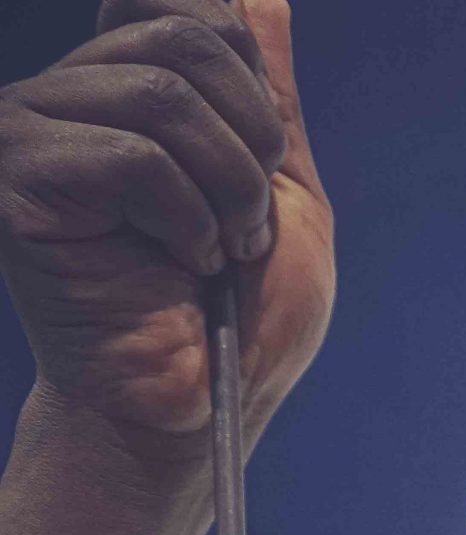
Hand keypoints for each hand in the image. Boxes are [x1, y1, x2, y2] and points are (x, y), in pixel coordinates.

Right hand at [0, 0, 332, 456]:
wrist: (201, 404)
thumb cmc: (240, 317)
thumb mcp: (280, 187)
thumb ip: (264, 88)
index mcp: (127, 87)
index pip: (184, 3)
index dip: (245, 69)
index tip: (258, 156)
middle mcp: (69, 94)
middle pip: (188, 37)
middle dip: (253, 141)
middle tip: (245, 223)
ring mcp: (33, 130)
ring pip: (164, 93)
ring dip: (228, 188)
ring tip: (217, 250)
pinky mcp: (17, 177)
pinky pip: (133, 155)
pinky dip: (186, 217)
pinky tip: (179, 263)